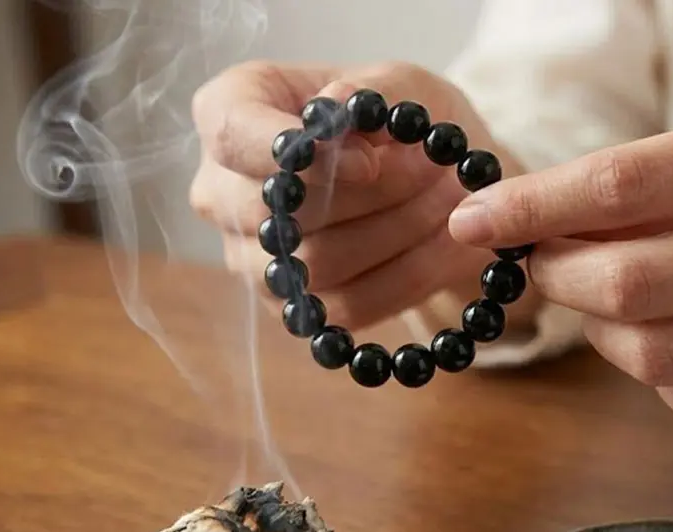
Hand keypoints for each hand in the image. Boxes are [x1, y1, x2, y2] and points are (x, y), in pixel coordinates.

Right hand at [189, 60, 540, 330]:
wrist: (428, 179)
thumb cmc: (397, 119)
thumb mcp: (400, 82)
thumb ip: (370, 90)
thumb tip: (336, 106)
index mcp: (230, 114)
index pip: (232, 133)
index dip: (298, 152)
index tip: (367, 160)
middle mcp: (222, 191)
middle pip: (279, 210)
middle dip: (369, 195)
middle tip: (433, 168)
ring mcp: (252, 257)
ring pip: (319, 262)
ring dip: (400, 230)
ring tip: (450, 197)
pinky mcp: (294, 306)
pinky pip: (350, 305)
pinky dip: (411, 273)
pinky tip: (448, 241)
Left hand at [448, 102, 672, 427]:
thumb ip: (655, 183)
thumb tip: (542, 228)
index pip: (622, 184)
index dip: (531, 208)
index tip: (474, 219)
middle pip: (627, 286)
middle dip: (560, 278)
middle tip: (549, 263)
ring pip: (652, 357)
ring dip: (601, 331)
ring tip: (617, 298)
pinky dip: (658, 374)